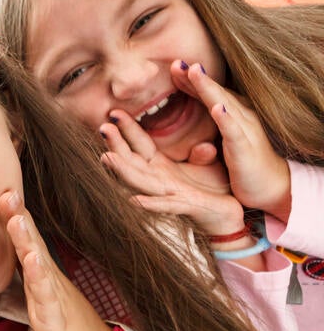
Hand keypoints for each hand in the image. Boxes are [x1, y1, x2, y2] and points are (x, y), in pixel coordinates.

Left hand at [0, 192, 123, 330]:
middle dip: (19, 217)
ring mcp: (54, 299)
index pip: (28, 241)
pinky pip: (46, 298)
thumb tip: (20, 253)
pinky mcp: (55, 322)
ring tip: (16, 218)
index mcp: (42, 276)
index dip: (15, 217)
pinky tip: (34, 261)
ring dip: (27, 240)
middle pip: (32, 244)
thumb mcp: (44, 296)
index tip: (2, 190)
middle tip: (7, 191)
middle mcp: (49, 281)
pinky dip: (39, 279)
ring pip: (38, 266)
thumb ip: (31, 274)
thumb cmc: (69, 325)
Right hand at [100, 112, 241, 236]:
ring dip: (122, 170)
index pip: (140, 144)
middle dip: (116, 144)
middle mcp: (157, 180)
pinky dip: (149, 203)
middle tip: (103, 127)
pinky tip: (134, 200)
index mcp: (160, 167)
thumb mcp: (206, 167)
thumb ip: (200, 155)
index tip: (114, 112)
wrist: (226, 218)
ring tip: (107, 158)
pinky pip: (164, 205)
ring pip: (140, 181)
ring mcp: (167, 194)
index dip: (127, 129)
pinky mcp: (183, 207)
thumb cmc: (212, 192)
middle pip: (132, 160)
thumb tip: (204, 146)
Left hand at [172, 60, 291, 220]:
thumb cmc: (242, 162)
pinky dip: (226, 118)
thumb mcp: (220, 140)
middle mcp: (239, 117)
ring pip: (224, 104)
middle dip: (195, 77)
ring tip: (193, 72)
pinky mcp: (245, 149)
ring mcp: (244, 130)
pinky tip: (216, 108)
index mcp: (231, 115)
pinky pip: (235, 132)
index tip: (172, 65)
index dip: (190, 80)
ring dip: (208, 88)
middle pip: (214, 93)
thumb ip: (206, 125)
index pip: (208, 93)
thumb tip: (186, 114)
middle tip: (176, 62)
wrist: (269, 187)